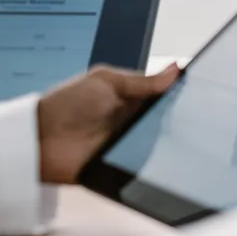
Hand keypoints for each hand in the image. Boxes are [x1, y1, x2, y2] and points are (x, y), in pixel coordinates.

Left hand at [37, 64, 179, 183]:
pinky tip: (167, 154)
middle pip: (165, 118)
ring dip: (168, 137)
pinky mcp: (124, 165)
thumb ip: (141, 80)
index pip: (162, 94)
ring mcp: (129, 143)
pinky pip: (147, 163)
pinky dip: (156, 160)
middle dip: (178, 115)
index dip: (178, 92)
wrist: (41, 142)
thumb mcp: (105, 81)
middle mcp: (132, 120)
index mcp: (129, 97)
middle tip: (191, 113)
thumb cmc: (66, 104)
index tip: (196, 90)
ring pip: (160, 140)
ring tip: (182, 133)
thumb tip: (175, 70)